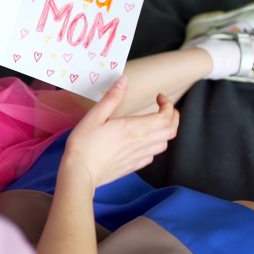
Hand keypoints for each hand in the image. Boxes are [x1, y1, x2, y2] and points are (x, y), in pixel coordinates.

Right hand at [64, 77, 178, 186]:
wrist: (80, 172)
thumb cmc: (84, 144)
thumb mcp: (95, 116)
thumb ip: (112, 98)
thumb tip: (124, 81)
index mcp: (134, 128)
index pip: (166, 117)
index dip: (168, 105)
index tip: (159, 97)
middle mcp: (141, 143)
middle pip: (171, 130)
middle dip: (173, 116)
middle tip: (163, 108)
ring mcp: (138, 156)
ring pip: (164, 144)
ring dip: (165, 131)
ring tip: (155, 122)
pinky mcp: (133, 166)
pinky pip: (152, 156)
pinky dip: (154, 145)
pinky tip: (144, 141)